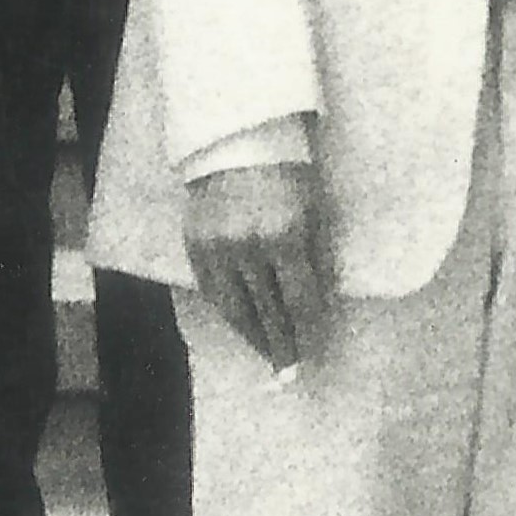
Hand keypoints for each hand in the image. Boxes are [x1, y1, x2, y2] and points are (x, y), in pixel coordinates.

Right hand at [181, 160, 332, 373]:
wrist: (238, 144)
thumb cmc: (290, 174)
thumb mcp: (315, 211)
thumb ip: (316, 257)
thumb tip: (320, 303)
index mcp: (285, 237)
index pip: (299, 298)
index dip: (307, 327)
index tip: (314, 349)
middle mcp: (248, 248)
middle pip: (267, 310)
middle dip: (280, 343)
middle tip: (289, 371)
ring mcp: (217, 249)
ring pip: (235, 307)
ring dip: (252, 335)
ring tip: (266, 355)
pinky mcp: (195, 246)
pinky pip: (212, 292)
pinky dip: (228, 313)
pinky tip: (241, 326)